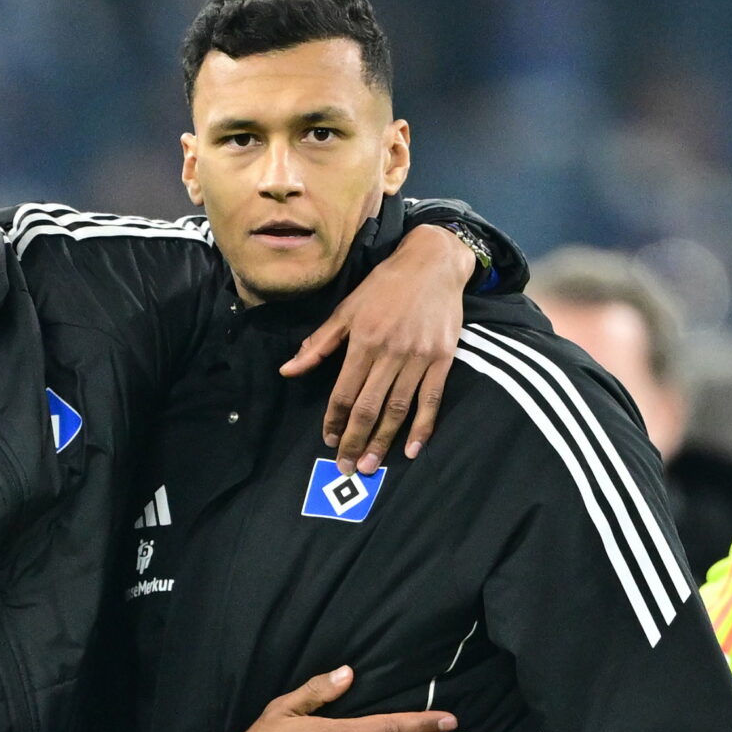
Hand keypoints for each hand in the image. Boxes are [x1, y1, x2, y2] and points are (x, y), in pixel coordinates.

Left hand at [280, 223, 474, 474]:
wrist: (434, 263)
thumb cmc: (385, 286)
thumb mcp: (347, 309)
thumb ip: (319, 344)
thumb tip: (288, 370)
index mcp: (364, 341)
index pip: (344, 391)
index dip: (334, 420)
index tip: (329, 441)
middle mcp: (391, 352)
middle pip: (368, 407)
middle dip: (355, 440)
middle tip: (346, 468)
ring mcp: (419, 358)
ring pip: (397, 409)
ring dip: (383, 441)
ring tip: (371, 465)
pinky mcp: (442, 360)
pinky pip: (431, 400)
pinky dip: (422, 427)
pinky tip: (412, 450)